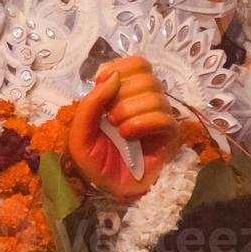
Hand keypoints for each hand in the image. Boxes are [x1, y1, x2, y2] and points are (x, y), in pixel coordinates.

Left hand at [69, 56, 180, 198]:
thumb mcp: (80, 130)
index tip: (100, 83)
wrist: (105, 188)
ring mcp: (159, 118)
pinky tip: (128, 135)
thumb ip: (91, 103)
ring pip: (156, 96)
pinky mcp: (170, 137)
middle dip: (123, 94)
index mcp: (125, 94)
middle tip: (109, 116)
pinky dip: (144, 123)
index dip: (120, 67)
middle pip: (148, 76)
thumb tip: (112, 77)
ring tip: (118, 129)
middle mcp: (145, 102)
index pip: (137, 63)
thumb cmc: (93, 159)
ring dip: (131, 111)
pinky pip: (165, 118)